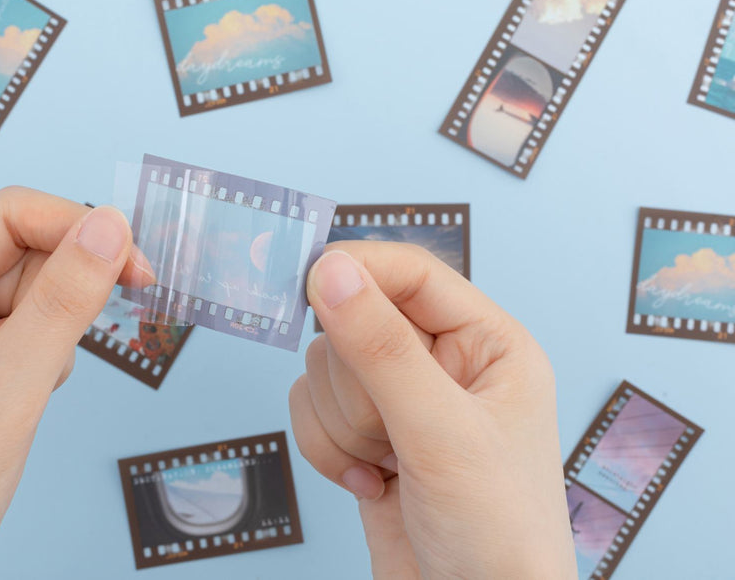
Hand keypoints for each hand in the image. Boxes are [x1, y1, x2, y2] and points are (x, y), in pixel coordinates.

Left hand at [0, 188, 148, 578]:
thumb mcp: (6, 390)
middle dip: (69, 286)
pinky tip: (29, 405)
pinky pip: (31, 341)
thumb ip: (62, 303)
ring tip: (32, 390)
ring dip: (58, 332)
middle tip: (91, 333)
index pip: (8, 217)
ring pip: (34, 299)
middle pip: (25, 253)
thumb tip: (109, 226)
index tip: (132, 259)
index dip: (74, 225)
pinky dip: (50, 361)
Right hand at [288, 243, 575, 578]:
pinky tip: (371, 483)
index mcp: (487, 343)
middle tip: (395, 432)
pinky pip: (310, 409)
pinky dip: (326, 449)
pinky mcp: (366, 435)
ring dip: (343, 425)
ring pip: (324, 368)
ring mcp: (401, 401)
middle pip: (355, 321)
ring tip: (390, 465)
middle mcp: (443, 362)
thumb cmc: (497, 533)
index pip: (411, 272)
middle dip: (357, 387)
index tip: (306, 283)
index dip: (357, 270)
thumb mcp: (441, 433)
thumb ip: (381, 348)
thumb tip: (329, 269)